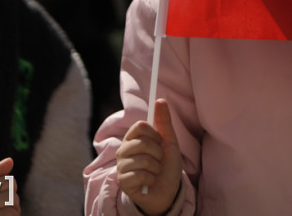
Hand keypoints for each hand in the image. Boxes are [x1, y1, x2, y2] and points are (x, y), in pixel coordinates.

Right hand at [118, 99, 182, 214]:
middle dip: (158, 152)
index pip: (140, 126)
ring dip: (156, 168)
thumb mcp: (169, 143)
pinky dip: (151, 179)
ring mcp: (121, 166)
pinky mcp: (122, 182)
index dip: (154, 134)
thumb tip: (160, 99)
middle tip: (159, 160)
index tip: (160, 142)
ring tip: (154, 172)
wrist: (166, 191)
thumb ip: (164, 122)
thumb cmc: (166, 166)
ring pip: (142, 160)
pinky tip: (149, 182)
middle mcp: (123, 150)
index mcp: (133, 138)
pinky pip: (140, 175)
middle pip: (142, 142)